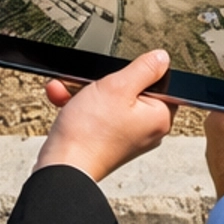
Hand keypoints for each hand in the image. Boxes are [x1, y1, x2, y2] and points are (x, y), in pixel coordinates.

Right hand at [35, 50, 174, 182]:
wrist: (61, 166)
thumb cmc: (90, 131)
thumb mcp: (118, 86)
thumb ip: (144, 68)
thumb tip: (162, 58)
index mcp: (158, 118)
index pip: (160, 84)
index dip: (138, 73)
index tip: (119, 73)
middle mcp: (146, 130)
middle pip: (129, 90)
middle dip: (100, 81)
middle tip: (88, 81)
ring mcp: (125, 137)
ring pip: (107, 101)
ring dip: (83, 91)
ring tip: (66, 88)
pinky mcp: (105, 142)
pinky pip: (95, 115)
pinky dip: (78, 106)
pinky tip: (61, 99)